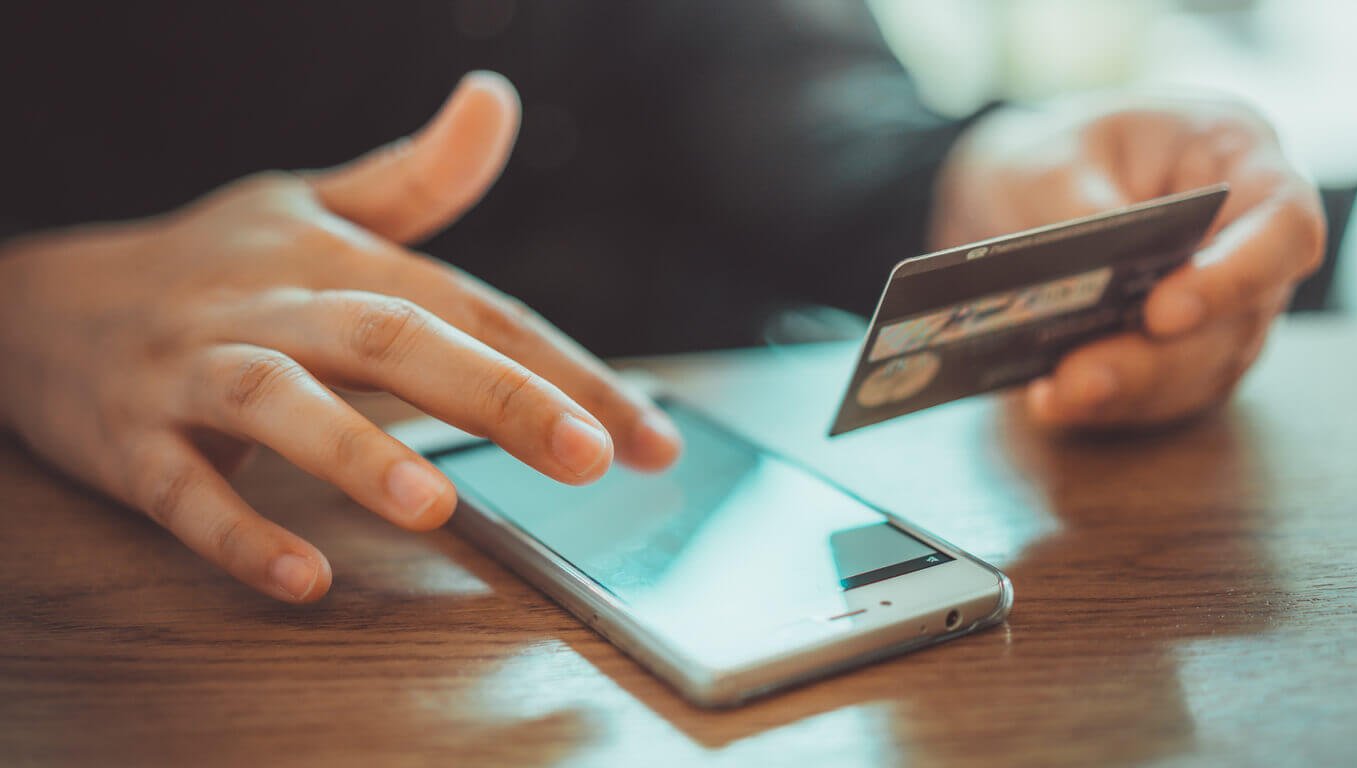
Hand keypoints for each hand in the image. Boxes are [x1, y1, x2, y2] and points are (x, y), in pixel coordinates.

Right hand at [0, 72, 680, 602]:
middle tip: (589, 457)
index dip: (565, 370)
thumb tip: (497, 99)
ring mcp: (194, 370)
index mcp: (334, 260)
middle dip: (496, 395)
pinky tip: (302, 577)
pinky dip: (237, 532)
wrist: (43, 302)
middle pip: (391, 339)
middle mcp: (271, 305)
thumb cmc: (212, 263)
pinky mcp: (130, 438)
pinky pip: (181, 489)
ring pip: (277, 403)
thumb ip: (416, 176)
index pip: (472, 311)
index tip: (647, 437)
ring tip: (432, 504)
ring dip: (354, 451)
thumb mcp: (309, 207)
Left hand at [931, 95, 1325, 427]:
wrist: (1034, 186)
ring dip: (1128, 392)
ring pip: (1200, 370)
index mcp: (1242, 163)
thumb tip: (1091, 278)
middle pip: (1237, 321)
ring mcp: (1226, 306)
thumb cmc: (1063, 152)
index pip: (1285, 226)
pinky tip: (1052, 403)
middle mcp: (1248, 242)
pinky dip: (1109, 406)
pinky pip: (1163, 394)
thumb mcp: (1054, 158)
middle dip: (1156, 359)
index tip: (1163, 312)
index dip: (1237, 276)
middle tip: (1082, 377)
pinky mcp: (1186, 354)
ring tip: (1058, 397)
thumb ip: (1077, 208)